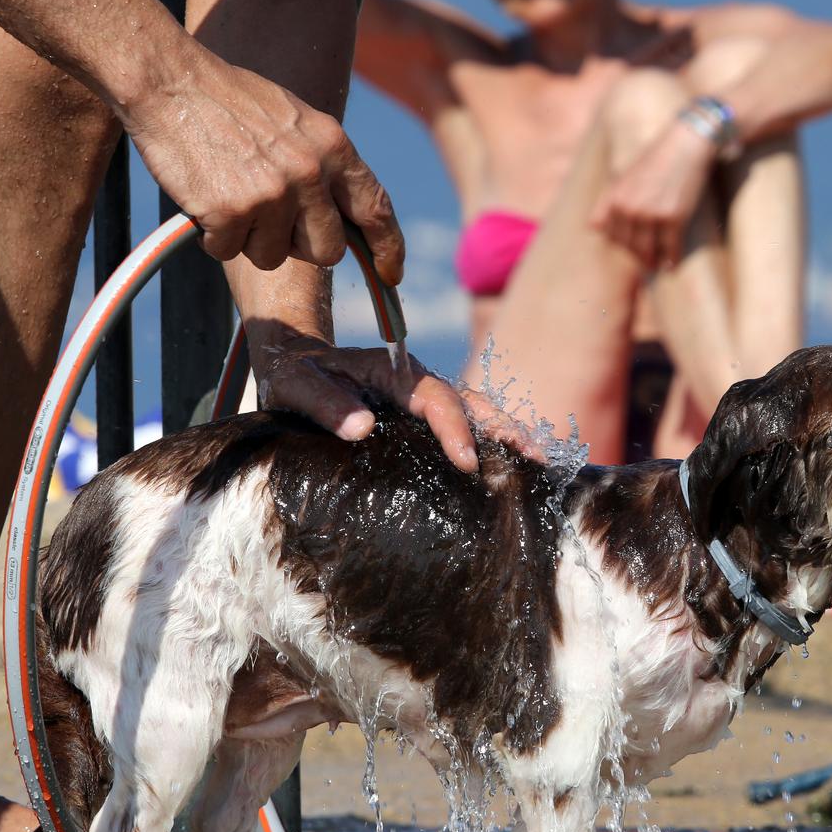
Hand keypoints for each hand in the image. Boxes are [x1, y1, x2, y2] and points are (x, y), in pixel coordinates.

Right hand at [122, 57, 405, 280]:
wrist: (168, 79)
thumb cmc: (228, 99)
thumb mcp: (296, 121)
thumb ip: (323, 165)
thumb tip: (343, 217)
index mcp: (334, 147)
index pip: (376, 210)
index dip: (388, 250)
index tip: (391, 275)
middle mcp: (310, 172)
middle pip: (327, 251)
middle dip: (299, 246)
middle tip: (269, 221)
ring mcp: (272, 193)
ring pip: (273, 257)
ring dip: (249, 239)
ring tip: (230, 195)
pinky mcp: (231, 211)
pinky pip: (228, 252)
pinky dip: (214, 237)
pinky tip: (205, 199)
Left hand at [253, 337, 544, 470]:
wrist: (294, 363)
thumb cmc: (294, 375)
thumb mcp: (297, 386)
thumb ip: (326, 404)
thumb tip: (363, 428)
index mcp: (394, 373)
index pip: (436, 399)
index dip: (454, 429)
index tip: (467, 462)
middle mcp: (419, 383)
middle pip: (471, 402)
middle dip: (503, 428)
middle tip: (533, 458)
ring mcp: (425, 401)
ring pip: (476, 413)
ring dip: (506, 435)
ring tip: (538, 462)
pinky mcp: (424, 419)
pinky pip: (465, 425)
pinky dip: (491, 443)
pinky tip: (509, 467)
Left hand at [589, 121, 717, 269]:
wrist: (685, 145)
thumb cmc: (656, 159)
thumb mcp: (624, 176)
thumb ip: (607, 201)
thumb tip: (592, 227)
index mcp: (614, 198)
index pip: (611, 234)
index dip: (621, 243)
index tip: (630, 249)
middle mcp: (629, 208)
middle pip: (629, 245)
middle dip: (637, 256)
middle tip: (645, 263)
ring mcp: (650, 215)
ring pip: (648, 250)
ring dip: (652, 261)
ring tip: (656, 266)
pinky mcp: (673, 219)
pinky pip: (670, 247)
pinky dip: (672, 257)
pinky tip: (672, 262)